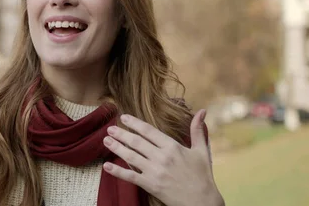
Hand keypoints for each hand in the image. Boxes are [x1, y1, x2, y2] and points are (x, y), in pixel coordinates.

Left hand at [102, 110, 223, 205]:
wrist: (202, 201)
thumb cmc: (202, 175)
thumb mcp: (201, 151)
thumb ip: (197, 130)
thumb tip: (202, 111)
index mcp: (173, 147)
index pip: (149, 131)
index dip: (135, 123)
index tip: (123, 118)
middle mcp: (161, 157)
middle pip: (136, 142)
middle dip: (121, 134)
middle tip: (110, 129)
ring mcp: (154, 171)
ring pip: (131, 156)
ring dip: (116, 148)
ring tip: (106, 140)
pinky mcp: (150, 185)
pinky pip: (130, 176)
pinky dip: (117, 171)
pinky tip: (106, 166)